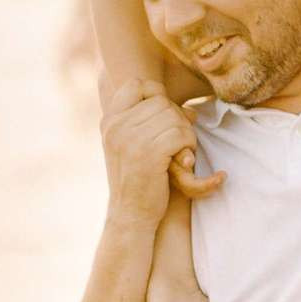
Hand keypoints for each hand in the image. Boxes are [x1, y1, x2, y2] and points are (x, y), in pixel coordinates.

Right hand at [101, 81, 222, 223]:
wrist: (130, 216)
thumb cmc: (138, 181)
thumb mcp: (133, 147)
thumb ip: (150, 123)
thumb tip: (191, 111)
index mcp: (109, 121)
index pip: (136, 85)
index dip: (157, 94)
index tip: (166, 116)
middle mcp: (115, 126)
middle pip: (161, 101)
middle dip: (177, 119)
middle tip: (179, 141)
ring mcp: (129, 139)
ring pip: (173, 117)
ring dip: (185, 134)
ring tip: (181, 153)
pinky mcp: (147, 153)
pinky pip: (180, 134)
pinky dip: (188, 146)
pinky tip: (183, 161)